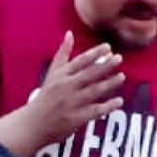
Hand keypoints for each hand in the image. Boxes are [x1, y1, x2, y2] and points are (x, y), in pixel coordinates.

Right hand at [16, 33, 123, 148]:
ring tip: (122, 77)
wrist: (34, 124)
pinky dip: (108, 106)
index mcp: (61, 75)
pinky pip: (95, 110)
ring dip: (109, 83)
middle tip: (119, 58)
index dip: (95, 53)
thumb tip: (70, 33)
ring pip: (94, 91)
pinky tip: (119, 101)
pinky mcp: (77, 118)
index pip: (80, 61)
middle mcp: (67, 87)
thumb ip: (63, 53)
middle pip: (89, 74)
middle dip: (105, 66)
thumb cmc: (45, 96)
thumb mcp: (52, 73)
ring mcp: (72, 103)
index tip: (108, 47)